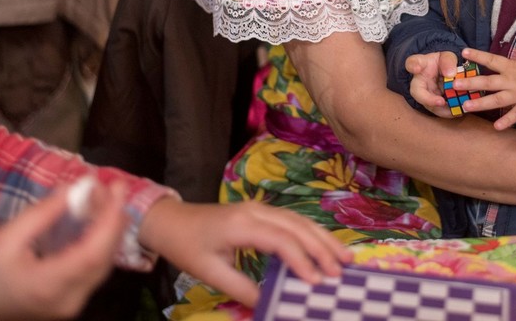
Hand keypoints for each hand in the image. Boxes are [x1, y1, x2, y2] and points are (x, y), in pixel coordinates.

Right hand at [0, 180, 129, 320]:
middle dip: (113, 219)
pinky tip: (97, 222)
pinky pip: (95, 270)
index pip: (94, 251)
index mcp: (50, 284)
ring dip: (109, 230)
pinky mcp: (72, 300)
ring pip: (104, 264)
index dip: (110, 218)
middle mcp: (70, 298)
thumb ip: (41, 215)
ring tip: (106, 199)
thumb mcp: (5, 239)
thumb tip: (72, 189)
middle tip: (113, 187)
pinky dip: (100, 243)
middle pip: (105, 257)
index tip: (118, 187)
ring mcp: (73, 303)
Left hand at [139, 198, 351, 306]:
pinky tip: (324, 246)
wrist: (171, 221)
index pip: (281, 240)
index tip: (317, 282)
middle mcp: (256, 211)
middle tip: (342, 271)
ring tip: (345, 257)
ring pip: (299, 220)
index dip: (302, 260)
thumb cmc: (188, 247)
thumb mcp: (210, 273)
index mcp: (241, 225)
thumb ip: (242, 289)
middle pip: (297, 226)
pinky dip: (311, 233)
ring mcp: (260, 208)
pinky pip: (292, 220)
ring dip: (323, 238)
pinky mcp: (261, 211)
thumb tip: (270, 306)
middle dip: (322, 248)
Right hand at [405, 50, 459, 118]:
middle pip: (416, 91)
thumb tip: (450, 74)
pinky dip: (448, 112)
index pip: (412, 63)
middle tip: (441, 102)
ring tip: (454, 110)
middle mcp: (419, 81)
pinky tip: (458, 111)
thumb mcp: (448, 57)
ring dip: (441, 109)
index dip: (412, 66)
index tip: (416, 68)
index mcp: (421, 64)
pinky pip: (438, 110)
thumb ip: (448, 62)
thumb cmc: (444, 62)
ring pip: (428, 105)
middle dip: (427, 99)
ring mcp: (425, 94)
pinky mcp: (433, 104)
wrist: (446, 73)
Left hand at [451, 47, 515, 129]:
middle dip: (472, 83)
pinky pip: (515, 115)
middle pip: (489, 82)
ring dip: (482, 103)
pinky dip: (507, 121)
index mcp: (511, 67)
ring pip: (498, 100)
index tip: (463, 52)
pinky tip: (496, 127)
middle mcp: (512, 81)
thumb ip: (505, 65)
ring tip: (466, 106)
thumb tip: (487, 62)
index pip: (491, 60)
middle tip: (456, 84)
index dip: (478, 55)